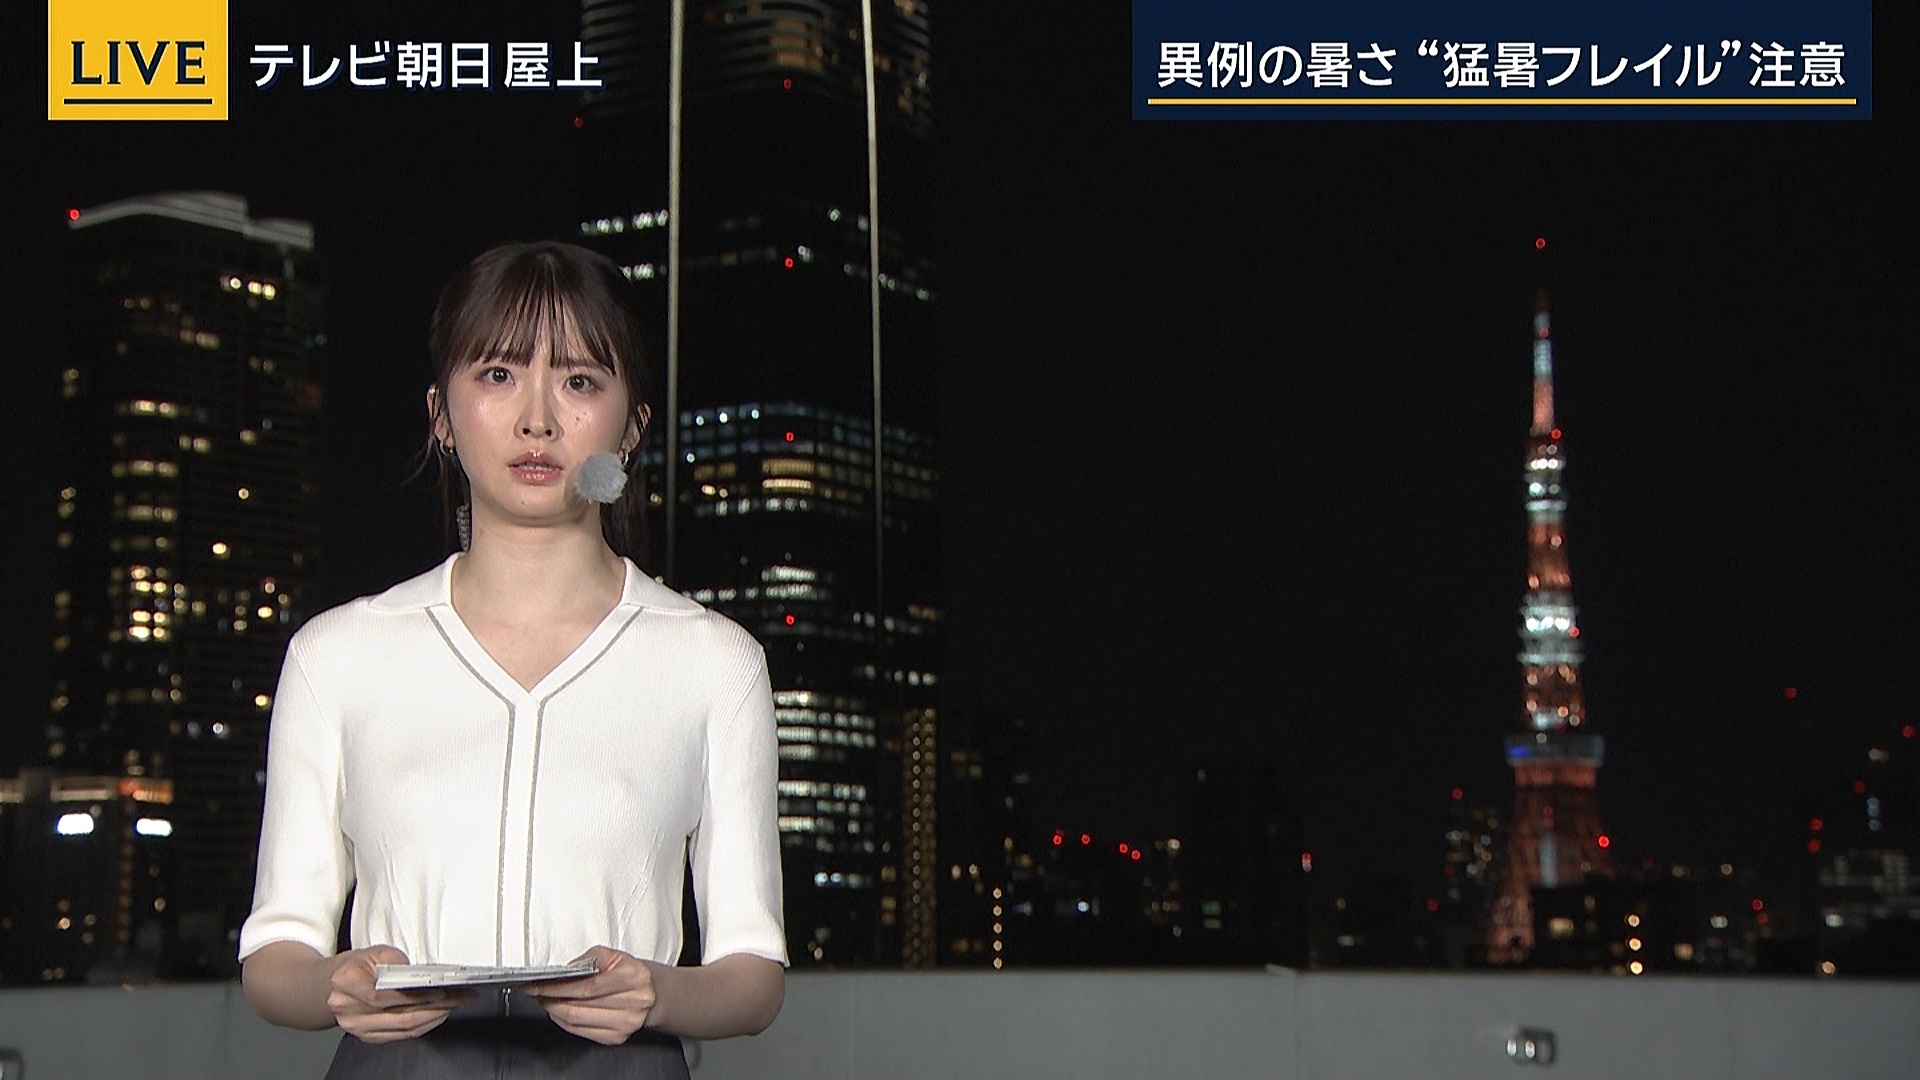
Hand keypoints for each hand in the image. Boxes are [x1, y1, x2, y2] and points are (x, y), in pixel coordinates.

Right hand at [326, 945, 474, 1042]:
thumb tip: (423, 977)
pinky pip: (400, 1036)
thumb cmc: (354, 967)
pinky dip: (423, 1026)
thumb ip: (397, 963)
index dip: (415, 997)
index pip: (385, 996)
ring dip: (434, 1018)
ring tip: (455, 1005)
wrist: (330, 986)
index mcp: (346, 983)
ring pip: (403, 1029)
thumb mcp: (374, 953)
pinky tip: (437, 1015)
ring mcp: (356, 1027)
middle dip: (436, 1008)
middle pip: (399, 1016)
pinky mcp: (366, 1037)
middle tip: (460, 998)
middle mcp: (348, 1010)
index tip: (442, 992)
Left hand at [523, 945, 658, 1044]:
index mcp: (633, 977)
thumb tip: (560, 973)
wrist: (652, 994)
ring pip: (576, 1021)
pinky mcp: (617, 1038)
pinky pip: (581, 1031)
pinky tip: (559, 1011)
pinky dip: (564, 1021)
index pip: (586, 986)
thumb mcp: (614, 956)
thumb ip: (587, 960)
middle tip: (535, 992)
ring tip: (545, 999)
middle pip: (578, 1006)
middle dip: (550, 998)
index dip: (556, 987)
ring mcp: (625, 1024)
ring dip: (554, 1010)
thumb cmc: (631, 973)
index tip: (536, 984)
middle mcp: (633, 1003)